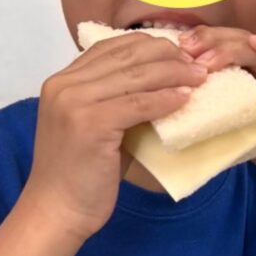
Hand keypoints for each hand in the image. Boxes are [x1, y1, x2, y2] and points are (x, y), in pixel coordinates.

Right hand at [24, 34, 207, 239]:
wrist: (56, 210)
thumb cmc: (80, 174)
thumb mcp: (95, 125)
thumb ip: (116, 100)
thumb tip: (161, 82)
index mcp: (62, 81)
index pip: (111, 47)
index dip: (148, 45)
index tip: (177, 52)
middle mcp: (64, 85)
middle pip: (125, 56)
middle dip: (166, 54)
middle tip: (195, 62)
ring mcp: (74, 102)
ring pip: (135, 76)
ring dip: (173, 73)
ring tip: (198, 77)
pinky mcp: (90, 123)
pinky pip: (138, 104)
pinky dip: (165, 99)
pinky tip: (185, 98)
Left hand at [178, 26, 255, 189]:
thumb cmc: (252, 143)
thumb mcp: (221, 116)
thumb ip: (206, 97)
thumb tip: (165, 87)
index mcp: (246, 67)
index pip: (223, 41)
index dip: (201, 39)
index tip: (177, 46)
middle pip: (238, 38)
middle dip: (211, 39)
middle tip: (186, 48)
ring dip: (231, 47)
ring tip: (207, 60)